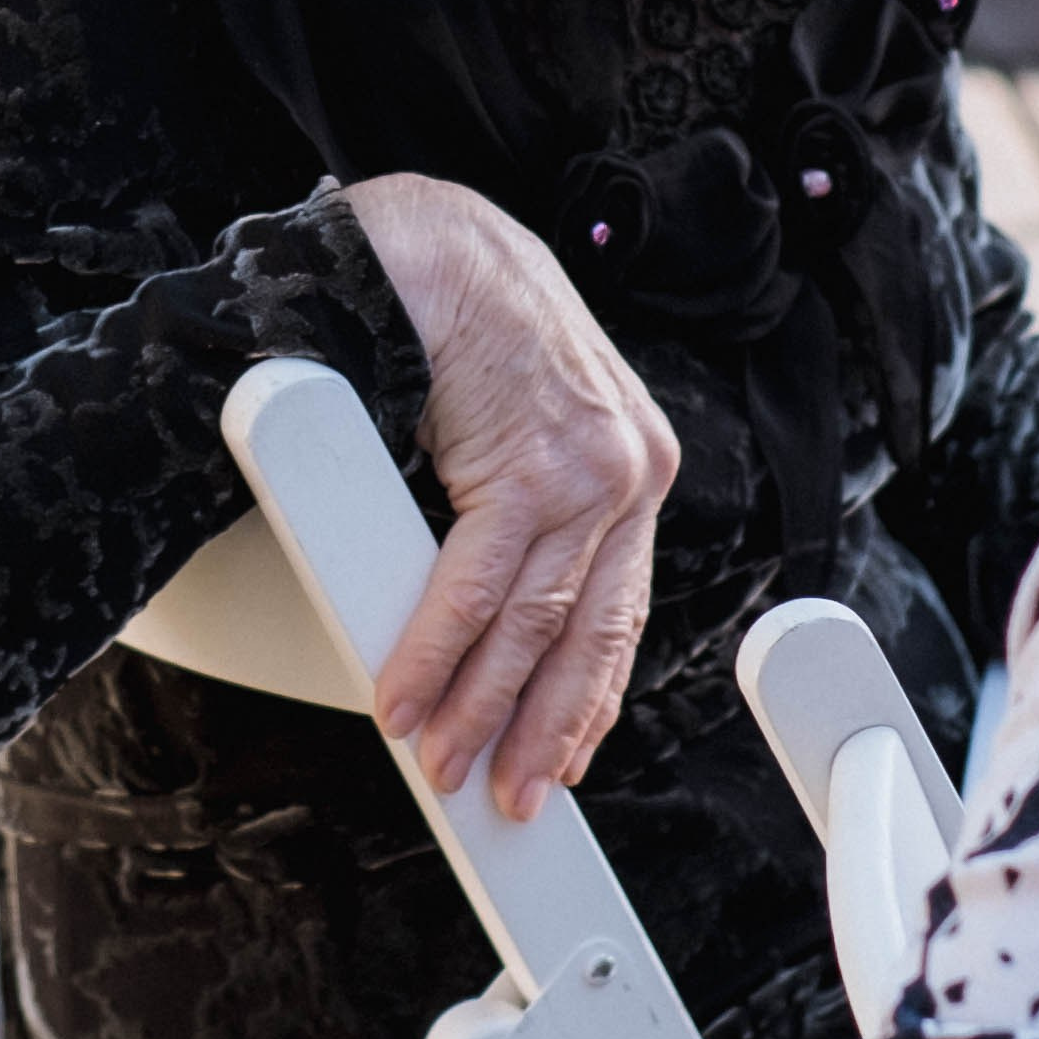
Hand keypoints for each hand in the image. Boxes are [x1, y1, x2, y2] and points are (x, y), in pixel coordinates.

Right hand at [342, 172, 678, 821]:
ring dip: (478, 706)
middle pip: (585, 633)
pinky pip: (475, 586)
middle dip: (541, 728)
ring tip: (441, 759)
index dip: (587, 695)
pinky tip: (406, 692)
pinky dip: (435, 651)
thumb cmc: (470, 321)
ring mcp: (585, 467)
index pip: (617, 610)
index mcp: (632, 464)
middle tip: (510, 799)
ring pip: (531, 624)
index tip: (566, 756)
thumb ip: (533, 509)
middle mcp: (626, 471)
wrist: (435, 239)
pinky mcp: (530, 463)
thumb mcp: (530, 422)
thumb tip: (495, 614)